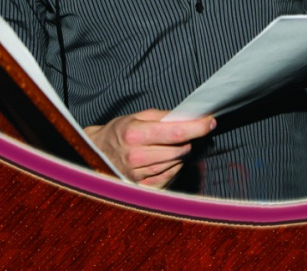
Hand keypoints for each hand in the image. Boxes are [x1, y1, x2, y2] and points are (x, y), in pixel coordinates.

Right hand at [85, 109, 215, 188]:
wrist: (96, 153)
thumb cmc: (118, 132)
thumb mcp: (135, 116)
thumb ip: (162, 117)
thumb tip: (187, 118)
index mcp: (135, 134)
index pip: (176, 133)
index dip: (197, 127)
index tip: (210, 122)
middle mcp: (136, 157)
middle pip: (180, 150)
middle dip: (188, 140)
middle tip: (184, 133)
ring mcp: (139, 176)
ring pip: (176, 164)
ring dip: (179, 154)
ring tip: (167, 146)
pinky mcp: (142, 188)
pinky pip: (170, 178)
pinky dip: (173, 167)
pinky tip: (165, 160)